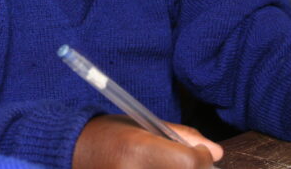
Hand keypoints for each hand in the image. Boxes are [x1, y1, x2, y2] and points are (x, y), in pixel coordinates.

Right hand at [72, 115, 221, 168]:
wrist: (74, 150)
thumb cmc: (109, 134)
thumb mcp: (144, 126)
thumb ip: (182, 137)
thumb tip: (217, 153)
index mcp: (138, 150)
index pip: (190, 163)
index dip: (202, 157)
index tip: (200, 151)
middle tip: (188, 161)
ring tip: (164, 163)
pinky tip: (157, 168)